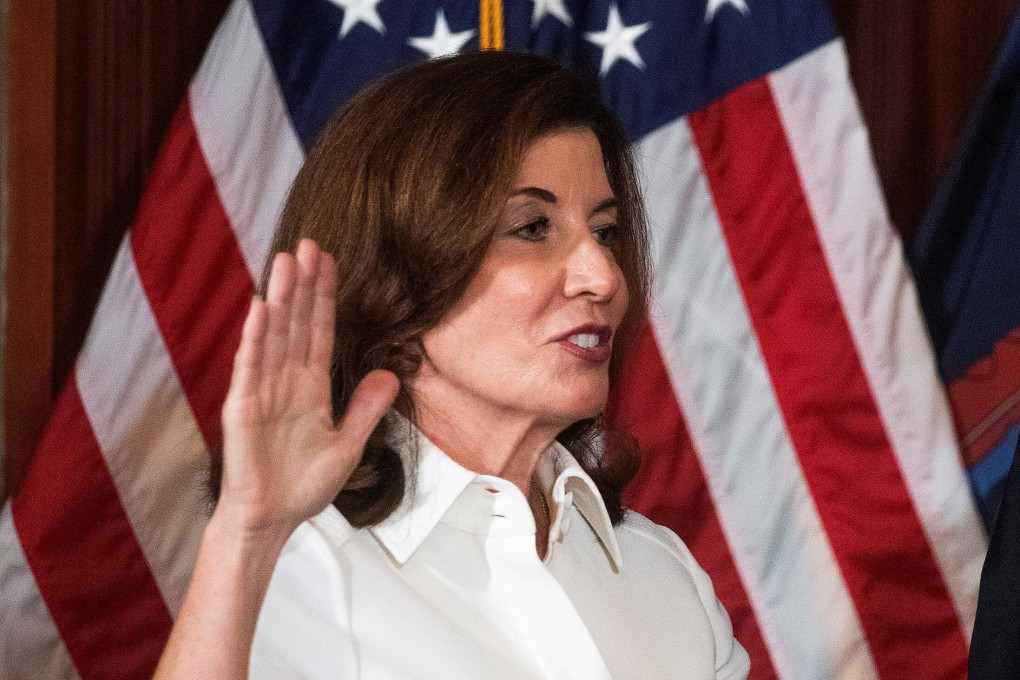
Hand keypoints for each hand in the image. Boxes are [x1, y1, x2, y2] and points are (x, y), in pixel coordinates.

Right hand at [216, 238, 398, 535]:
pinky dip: (255, 339)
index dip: (324, 297)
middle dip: (303, 284)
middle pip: (297, 324)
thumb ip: (367, 408)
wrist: (272, 522)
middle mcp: (286, 382)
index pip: (319, 332)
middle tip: (309, 243)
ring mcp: (262, 391)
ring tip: (285, 260)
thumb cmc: (303, 486)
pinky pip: (250, 368)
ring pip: (273, 336)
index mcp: (311, 388)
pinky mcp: (242, 409)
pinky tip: (260, 309)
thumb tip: (391, 373)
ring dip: (279, 299)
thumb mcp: (348, 445)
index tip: (329, 261)